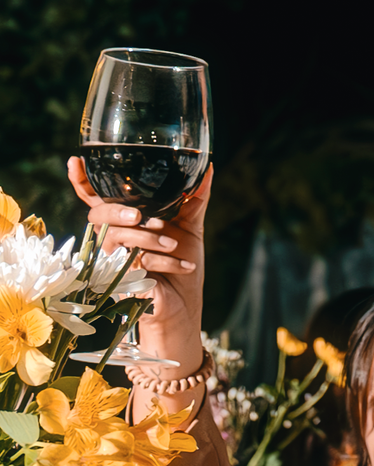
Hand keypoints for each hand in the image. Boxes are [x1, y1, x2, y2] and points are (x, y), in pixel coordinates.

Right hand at [71, 157, 210, 368]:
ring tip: (173, 244)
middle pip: (98, 216)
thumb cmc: (182, 263)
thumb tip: (206, 169)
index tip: (75, 160)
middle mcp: (113, 237)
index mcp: (126, 221)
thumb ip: (195, 199)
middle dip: (117, 213)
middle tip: (139, 217)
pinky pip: (136, 262)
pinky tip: (184, 265)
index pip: (97, 198)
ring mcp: (113, 259)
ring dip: (147, 239)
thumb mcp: (191, 228)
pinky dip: (165, 261)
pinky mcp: (120, 280)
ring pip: (114, 238)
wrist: (185, 304)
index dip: (82, 181)